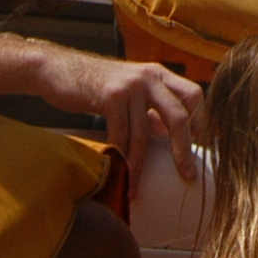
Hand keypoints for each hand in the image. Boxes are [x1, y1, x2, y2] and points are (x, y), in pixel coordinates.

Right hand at [42, 52, 203, 176]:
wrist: (57, 69)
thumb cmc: (95, 86)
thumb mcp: (130, 92)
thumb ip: (150, 110)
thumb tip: (171, 139)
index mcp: (159, 74)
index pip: (194, 95)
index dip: (200, 121)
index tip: (199, 147)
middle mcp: (149, 76)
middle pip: (179, 115)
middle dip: (183, 149)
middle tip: (187, 175)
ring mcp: (130, 85)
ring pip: (144, 133)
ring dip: (140, 165)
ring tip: (136, 189)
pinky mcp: (110, 95)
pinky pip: (120, 134)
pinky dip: (120, 157)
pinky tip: (118, 172)